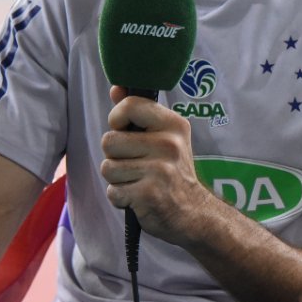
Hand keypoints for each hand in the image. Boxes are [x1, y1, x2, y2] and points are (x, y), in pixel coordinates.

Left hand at [99, 86, 212, 245]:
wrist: (194, 214)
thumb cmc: (171, 172)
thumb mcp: (163, 136)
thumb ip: (137, 112)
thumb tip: (116, 88)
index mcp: (173, 125)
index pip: (130, 105)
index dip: (117, 118)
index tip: (124, 131)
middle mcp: (169, 144)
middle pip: (109, 140)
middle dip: (114, 156)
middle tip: (136, 165)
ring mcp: (160, 170)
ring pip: (108, 167)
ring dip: (117, 179)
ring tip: (139, 182)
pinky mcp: (150, 195)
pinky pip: (113, 191)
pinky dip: (121, 198)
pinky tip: (139, 198)